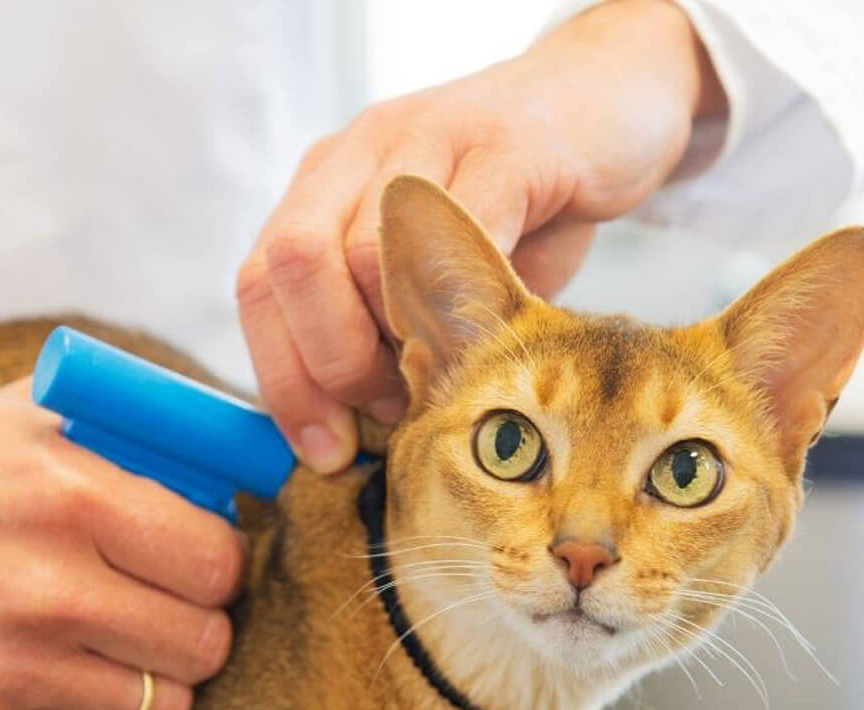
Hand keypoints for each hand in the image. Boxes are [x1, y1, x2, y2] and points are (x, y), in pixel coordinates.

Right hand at [0, 379, 245, 709]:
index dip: (220, 566)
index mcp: (68, 496)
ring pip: (165, 709)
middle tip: (168, 611)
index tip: (200, 565)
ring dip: (156, 682)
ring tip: (120, 650)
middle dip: (198, 627)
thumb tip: (239, 464)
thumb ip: (138, 431)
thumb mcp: (28, 417)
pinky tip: (75, 686)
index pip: (216, 563)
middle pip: (204, 644)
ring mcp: (13, 670)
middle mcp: (45, 589)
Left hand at [238, 0, 726, 471]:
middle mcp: (357, 154)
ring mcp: (425, 140)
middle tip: (390, 406)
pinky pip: (460, 235)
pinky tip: (490, 336)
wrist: (604, 104)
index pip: (258, 289)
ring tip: (444, 376)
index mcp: (323, 190)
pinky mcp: (504, 147)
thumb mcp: (432, 276)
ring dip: (398, 345)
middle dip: (332, 366)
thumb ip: (386, 337)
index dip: (284, 383)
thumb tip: (357, 434)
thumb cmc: (514, 208)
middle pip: (291, 266)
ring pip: (363, 256)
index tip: (326, 451)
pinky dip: (465, 308)